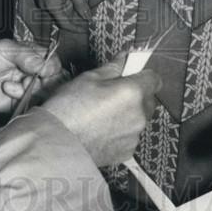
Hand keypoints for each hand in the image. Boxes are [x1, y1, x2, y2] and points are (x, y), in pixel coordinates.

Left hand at [0, 39, 63, 111]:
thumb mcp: (7, 48)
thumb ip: (28, 56)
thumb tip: (46, 66)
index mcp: (33, 57)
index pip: (53, 63)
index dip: (52, 67)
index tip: (45, 69)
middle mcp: (32, 74)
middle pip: (53, 81)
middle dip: (44, 81)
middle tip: (32, 77)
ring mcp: (26, 89)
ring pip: (43, 94)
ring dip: (31, 88)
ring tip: (15, 82)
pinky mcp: (18, 104)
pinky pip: (29, 105)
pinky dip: (20, 97)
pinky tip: (7, 90)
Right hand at [35, 0, 91, 31]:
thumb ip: (81, 4)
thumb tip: (88, 16)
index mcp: (52, 6)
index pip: (65, 24)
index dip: (76, 28)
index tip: (85, 29)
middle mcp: (45, 6)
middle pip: (62, 17)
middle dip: (74, 17)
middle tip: (86, 15)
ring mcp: (42, 1)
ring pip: (58, 11)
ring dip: (68, 9)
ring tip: (78, 3)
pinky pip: (54, 5)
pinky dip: (62, 3)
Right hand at [40, 59, 160, 167]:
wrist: (57, 143)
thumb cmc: (69, 108)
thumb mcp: (88, 78)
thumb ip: (113, 67)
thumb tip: (124, 58)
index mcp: (132, 92)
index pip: (154, 78)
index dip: (143, 74)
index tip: (132, 75)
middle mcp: (140, 115)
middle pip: (148, 100)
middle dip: (136, 95)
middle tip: (112, 94)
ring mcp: (135, 135)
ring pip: (140, 119)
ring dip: (129, 114)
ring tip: (103, 115)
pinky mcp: (127, 152)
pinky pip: (131, 136)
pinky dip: (122, 132)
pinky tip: (102, 129)